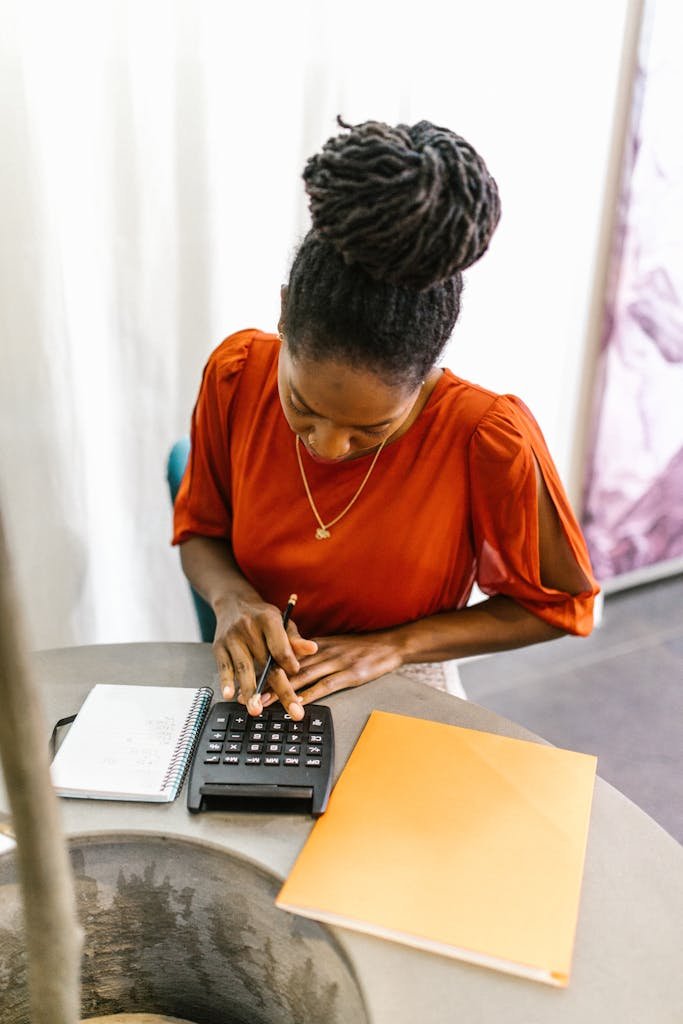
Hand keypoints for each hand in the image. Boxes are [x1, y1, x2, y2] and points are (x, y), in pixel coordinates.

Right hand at [213, 595, 316, 718]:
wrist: (233, 603)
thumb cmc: (263, 617)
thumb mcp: (282, 622)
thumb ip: (295, 640)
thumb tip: (312, 649)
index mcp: (268, 620)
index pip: (280, 646)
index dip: (289, 661)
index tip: (296, 673)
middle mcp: (249, 629)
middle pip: (266, 663)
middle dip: (280, 689)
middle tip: (293, 711)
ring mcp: (232, 639)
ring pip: (244, 668)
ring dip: (250, 691)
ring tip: (256, 710)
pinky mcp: (219, 647)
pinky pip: (224, 667)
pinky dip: (227, 682)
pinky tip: (230, 695)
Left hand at [261, 632, 403, 706]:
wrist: (390, 644)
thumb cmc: (362, 647)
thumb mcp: (334, 645)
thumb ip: (313, 655)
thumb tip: (290, 665)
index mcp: (318, 645)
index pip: (287, 655)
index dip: (267, 667)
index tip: (251, 677)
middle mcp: (323, 651)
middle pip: (291, 667)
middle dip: (269, 681)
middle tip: (250, 693)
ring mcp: (337, 662)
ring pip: (305, 676)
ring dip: (284, 690)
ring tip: (266, 701)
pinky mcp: (350, 674)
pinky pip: (327, 685)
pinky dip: (311, 694)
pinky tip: (299, 703)